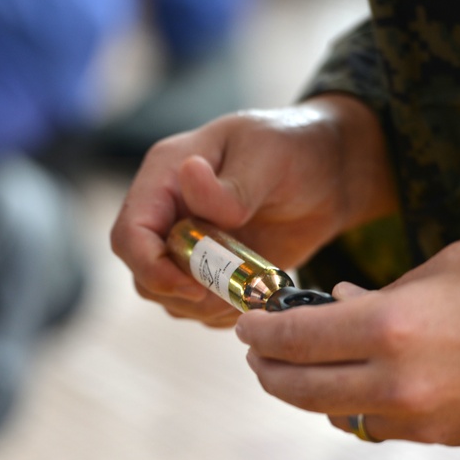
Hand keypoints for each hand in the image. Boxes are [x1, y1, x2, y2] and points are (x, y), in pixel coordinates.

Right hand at [110, 94, 396, 327]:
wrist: (330, 173)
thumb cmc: (296, 147)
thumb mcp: (268, 156)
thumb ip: (231, 184)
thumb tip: (189, 179)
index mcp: (165, 176)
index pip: (130, 233)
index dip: (151, 267)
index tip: (193, 286)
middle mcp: (166, 213)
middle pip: (142, 273)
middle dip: (182, 292)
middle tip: (231, 291)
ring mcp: (186, 244)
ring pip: (166, 296)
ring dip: (204, 306)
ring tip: (250, 289)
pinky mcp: (208, 270)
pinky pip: (197, 308)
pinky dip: (222, 312)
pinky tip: (254, 294)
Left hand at [236, 240, 459, 445]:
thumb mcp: (445, 266)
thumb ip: (380, 290)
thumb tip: (338, 299)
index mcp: (390, 325)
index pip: (295, 337)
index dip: (259, 332)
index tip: (244, 327)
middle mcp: (396, 380)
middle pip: (299, 388)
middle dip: (266, 370)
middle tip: (255, 354)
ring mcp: (420, 417)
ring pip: (334, 415)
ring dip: (305, 393)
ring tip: (296, 370)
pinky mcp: (443, 438)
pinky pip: (377, 428)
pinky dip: (353, 407)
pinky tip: (352, 386)